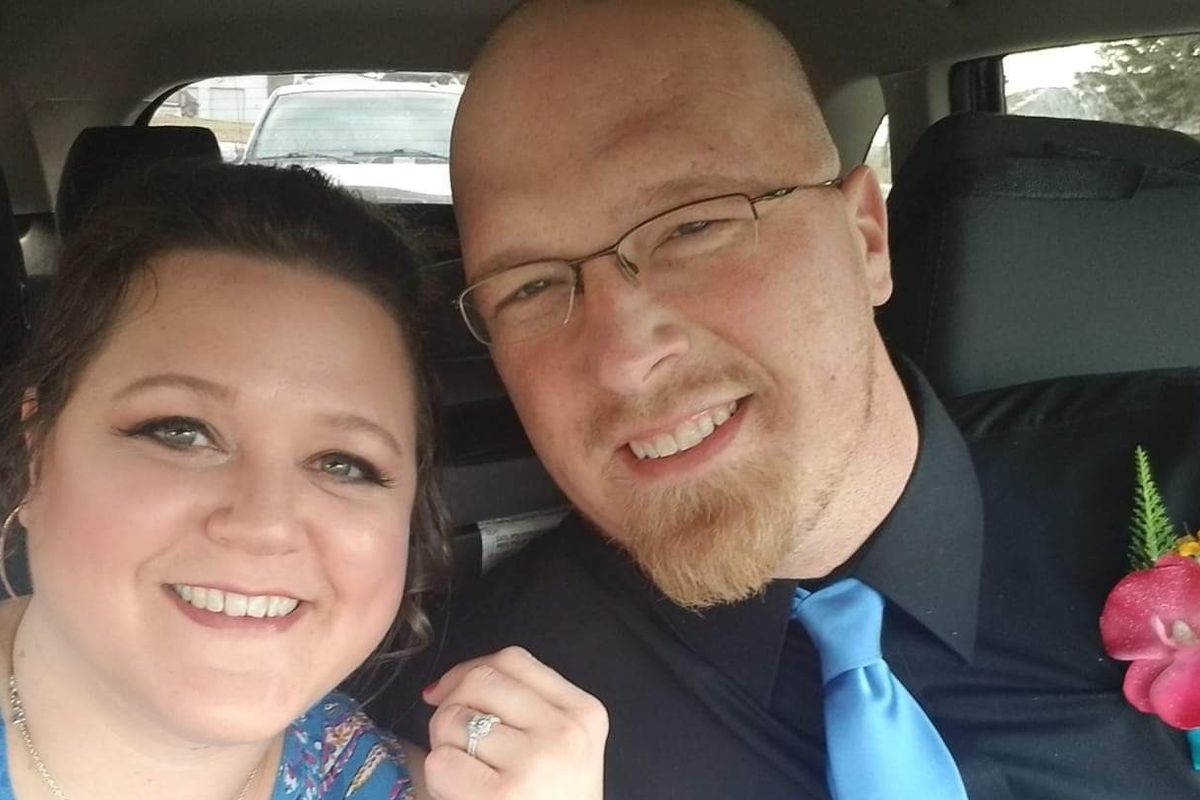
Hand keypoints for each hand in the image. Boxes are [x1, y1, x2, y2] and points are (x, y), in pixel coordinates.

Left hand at [422, 646, 607, 799]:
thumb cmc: (549, 799)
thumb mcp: (559, 743)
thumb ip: (517, 703)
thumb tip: (435, 689)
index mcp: (584, 712)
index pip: (513, 659)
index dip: (469, 670)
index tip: (448, 695)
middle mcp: (565, 732)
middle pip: (480, 681)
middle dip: (451, 705)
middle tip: (455, 741)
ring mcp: (536, 763)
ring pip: (453, 719)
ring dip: (444, 747)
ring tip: (468, 775)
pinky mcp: (501, 796)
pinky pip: (441, 761)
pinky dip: (440, 779)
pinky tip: (464, 795)